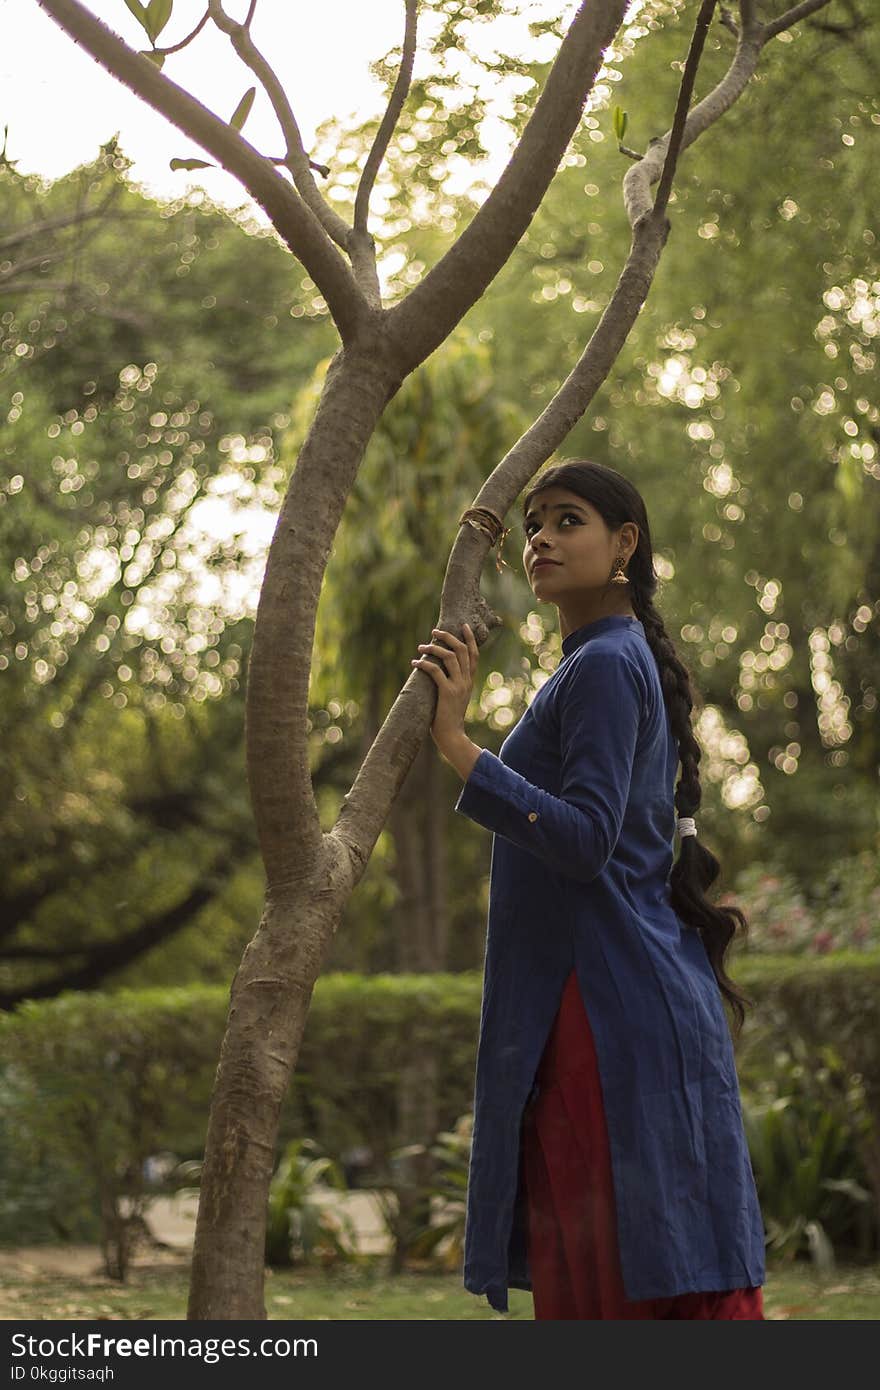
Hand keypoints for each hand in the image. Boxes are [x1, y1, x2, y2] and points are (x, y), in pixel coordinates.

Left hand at [411, 622, 478, 751]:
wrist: (452, 736)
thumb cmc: (448, 718)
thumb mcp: (454, 697)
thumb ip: (451, 684)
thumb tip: (437, 671)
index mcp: (469, 681)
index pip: (474, 654)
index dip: (469, 639)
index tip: (464, 626)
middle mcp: (466, 681)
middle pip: (462, 650)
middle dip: (448, 637)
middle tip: (434, 631)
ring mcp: (458, 686)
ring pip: (449, 657)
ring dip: (434, 648)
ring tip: (421, 646)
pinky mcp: (447, 692)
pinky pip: (436, 671)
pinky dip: (424, 664)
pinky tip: (414, 663)